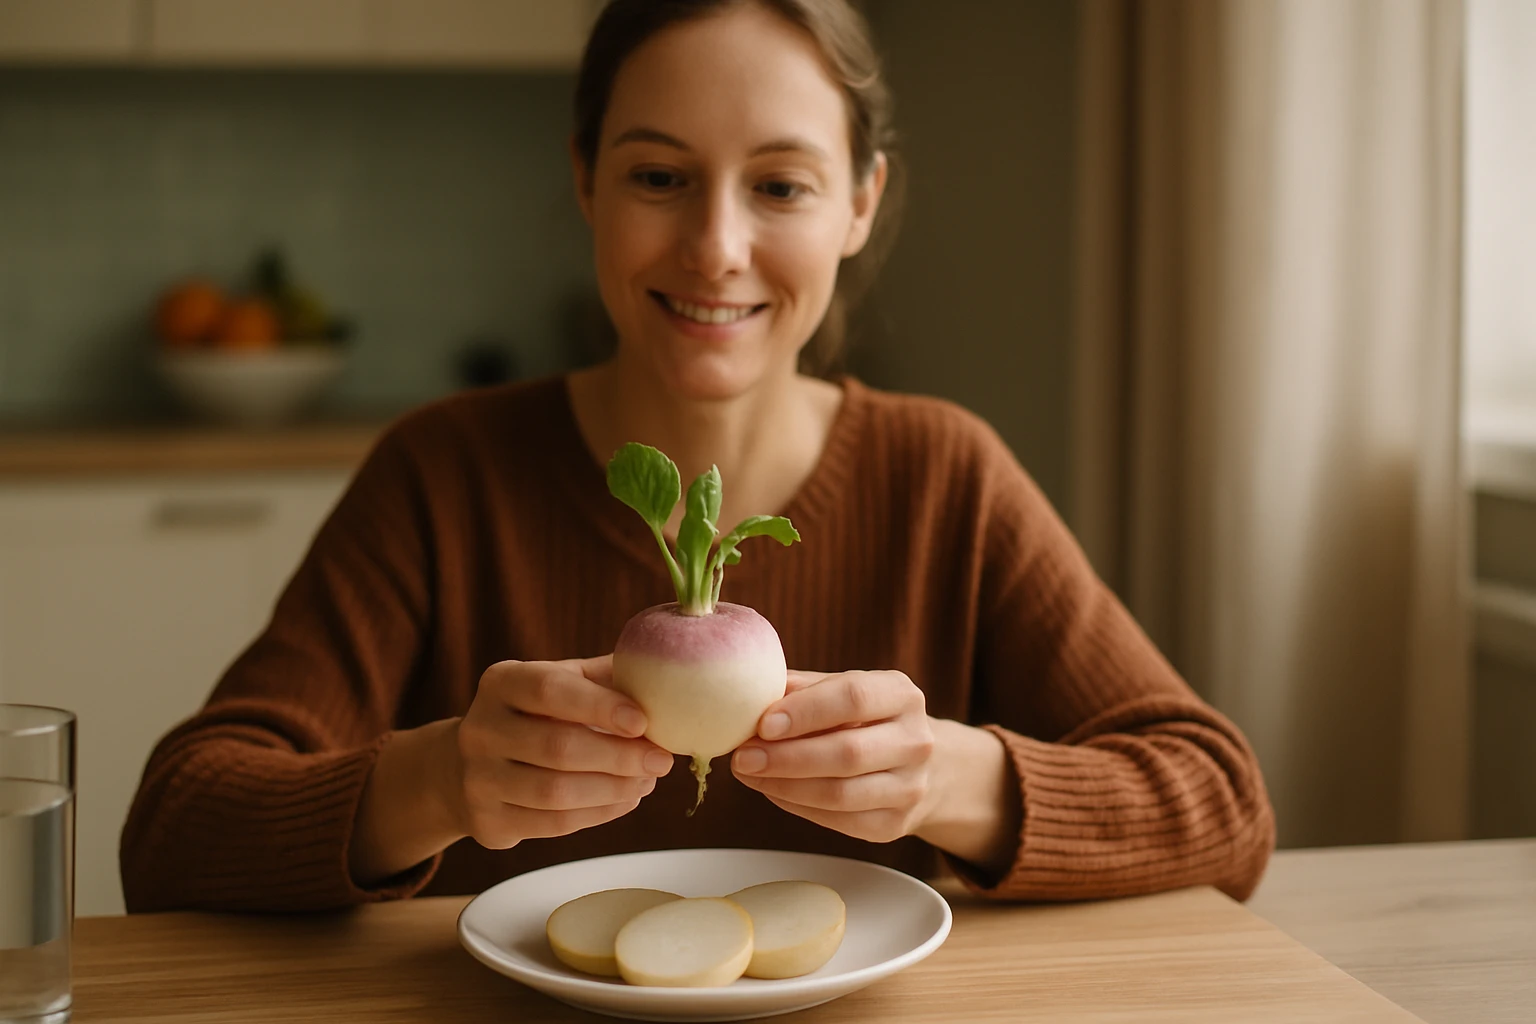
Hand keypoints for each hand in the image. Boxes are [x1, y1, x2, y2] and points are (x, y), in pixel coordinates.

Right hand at [450, 655, 673, 848]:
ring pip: (556, 792)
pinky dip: (598, 813)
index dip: (599, 706)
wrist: (466, 768)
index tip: (643, 721)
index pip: (549, 690)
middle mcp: (480, 729)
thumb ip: (604, 678)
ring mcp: (479, 779)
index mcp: (501, 682)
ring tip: (647, 781)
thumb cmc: (534, 717)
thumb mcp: (560, 683)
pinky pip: (553, 823)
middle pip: (557, 747)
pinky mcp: (488, 822)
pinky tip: (625, 799)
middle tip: (661, 760)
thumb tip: (662, 681)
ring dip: (613, 789)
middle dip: (619, 756)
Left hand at [729, 669, 936, 842]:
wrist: (923, 766)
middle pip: (847, 753)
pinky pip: (838, 820)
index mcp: (901, 695)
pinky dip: (797, 806)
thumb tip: (752, 695)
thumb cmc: (868, 720)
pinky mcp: (895, 824)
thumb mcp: (843, 690)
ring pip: (840, 794)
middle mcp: (915, 740)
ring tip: (750, 774)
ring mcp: (910, 787)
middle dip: (787, 757)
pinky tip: (773, 790)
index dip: (805, 711)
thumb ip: (802, 689)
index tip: (763, 723)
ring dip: (786, 786)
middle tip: (744, 757)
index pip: (853, 698)